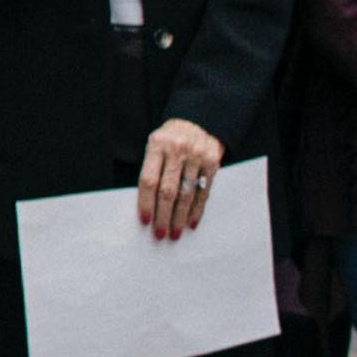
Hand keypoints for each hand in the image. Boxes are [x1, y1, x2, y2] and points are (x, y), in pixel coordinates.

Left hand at [136, 117, 225, 238]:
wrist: (197, 122)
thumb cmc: (170, 140)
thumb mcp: (154, 146)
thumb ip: (150, 169)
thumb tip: (145, 205)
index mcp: (157, 145)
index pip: (148, 180)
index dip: (146, 202)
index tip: (144, 221)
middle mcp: (177, 150)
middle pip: (168, 190)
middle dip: (163, 215)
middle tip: (160, 234)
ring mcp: (197, 156)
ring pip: (187, 194)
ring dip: (180, 217)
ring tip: (175, 233)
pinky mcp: (212, 162)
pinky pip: (204, 191)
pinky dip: (197, 209)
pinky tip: (191, 222)